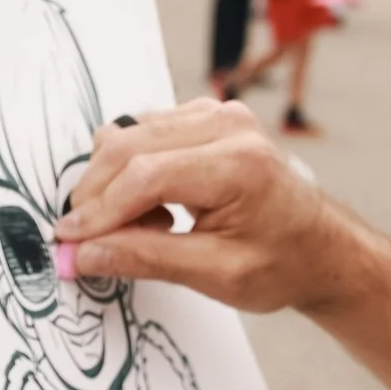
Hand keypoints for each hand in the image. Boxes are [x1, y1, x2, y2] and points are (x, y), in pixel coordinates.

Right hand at [54, 98, 364, 314]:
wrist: (322, 248)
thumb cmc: (283, 263)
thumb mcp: (216, 275)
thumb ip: (145, 259)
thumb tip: (83, 253)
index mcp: (237, 164)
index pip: (143, 177)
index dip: (98, 213)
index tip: (69, 242)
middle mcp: (227, 126)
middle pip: (127, 146)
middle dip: (95, 197)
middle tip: (85, 243)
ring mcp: (217, 114)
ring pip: (129, 135)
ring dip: (114, 184)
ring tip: (148, 228)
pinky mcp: (207, 117)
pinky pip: (144, 133)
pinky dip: (132, 170)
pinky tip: (158, 208)